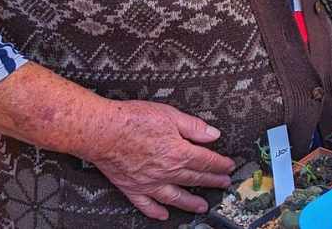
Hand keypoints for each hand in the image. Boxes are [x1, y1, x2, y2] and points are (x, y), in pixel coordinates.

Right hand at [90, 100, 234, 219]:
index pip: (206, 161)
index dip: (220, 164)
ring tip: (203, 207)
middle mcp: (166, 171)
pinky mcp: (132, 187)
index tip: (229, 167)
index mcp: (178, 152)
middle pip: (195, 178)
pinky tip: (163, 215)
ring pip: (175, 196)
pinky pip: (146, 204)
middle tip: (224, 184)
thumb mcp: (170, 115)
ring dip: (190, 202)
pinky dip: (155, 211)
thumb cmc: (133, 120)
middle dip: (212, 182)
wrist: (101, 131)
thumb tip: (213, 135)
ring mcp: (149, 182)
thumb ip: (194, 127)